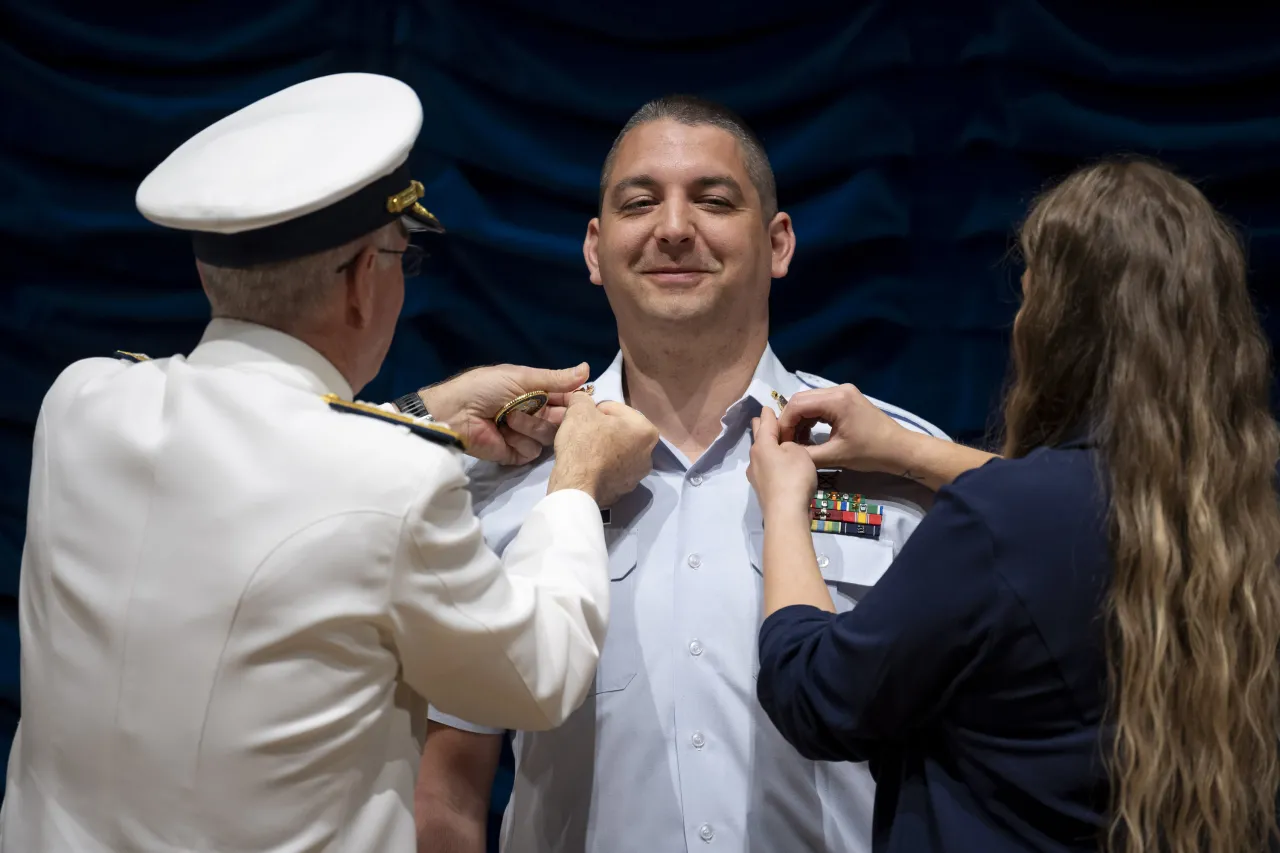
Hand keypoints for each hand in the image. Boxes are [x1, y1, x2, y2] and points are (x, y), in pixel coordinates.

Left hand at [417, 362, 590, 464]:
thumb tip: (588, 369)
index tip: (584, 400)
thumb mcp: (521, 376)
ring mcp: (526, 435)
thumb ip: (555, 378)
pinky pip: (532, 451)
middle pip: (563, 421)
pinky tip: (503, 433)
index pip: (566, 399)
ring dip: (529, 425)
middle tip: (541, 409)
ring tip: (508, 417)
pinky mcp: (516, 453)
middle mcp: (535, 415)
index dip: (576, 401)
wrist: (455, 412)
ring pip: (548, 436)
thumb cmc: (485, 388)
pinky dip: (518, 441)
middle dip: (554, 415)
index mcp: (537, 394)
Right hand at [548, 393, 658, 504]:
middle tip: (583, 431)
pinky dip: (601, 466)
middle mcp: (649, 454)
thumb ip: (583, 398)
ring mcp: (637, 476)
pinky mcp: (623, 491)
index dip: (597, 409)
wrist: (577, 485)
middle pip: (620, 431)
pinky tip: (586, 465)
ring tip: (583, 448)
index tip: (583, 416)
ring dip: (603, 447)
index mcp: (647, 431)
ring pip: (617, 452)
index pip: (617, 409)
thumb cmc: (585, 443)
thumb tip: (582, 399)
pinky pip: (611, 470)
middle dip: (603, 428)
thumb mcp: (580, 409)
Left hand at [748, 407, 817, 518]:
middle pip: (758, 437)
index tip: (767, 407)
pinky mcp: (762, 489)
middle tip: (764, 419)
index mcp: (762, 444)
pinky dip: (771, 462)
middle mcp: (754, 458)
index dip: (768, 413)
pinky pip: (765, 468)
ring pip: (760, 454)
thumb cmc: (794, 477)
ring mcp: (756, 475)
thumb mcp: (799, 452)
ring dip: (767, 446)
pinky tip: (777, 465)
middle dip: (762, 427)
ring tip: (775, 442)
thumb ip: (791, 445)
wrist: (786, 514)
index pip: (765, 422)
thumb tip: (784, 449)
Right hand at [777, 384, 912, 473]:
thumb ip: (807, 454)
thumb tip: (785, 454)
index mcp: (836, 400)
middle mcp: (838, 390)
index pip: (797, 405)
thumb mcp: (836, 456)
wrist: (900, 449)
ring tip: (797, 441)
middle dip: (790, 421)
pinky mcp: (846, 399)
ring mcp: (843, 392)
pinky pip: (820, 405)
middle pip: (801, 400)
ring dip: (799, 420)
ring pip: (809, 402)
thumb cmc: (871, 453)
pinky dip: (811, 419)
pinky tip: (809, 435)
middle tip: (786, 442)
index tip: (781, 443)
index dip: (785, 424)